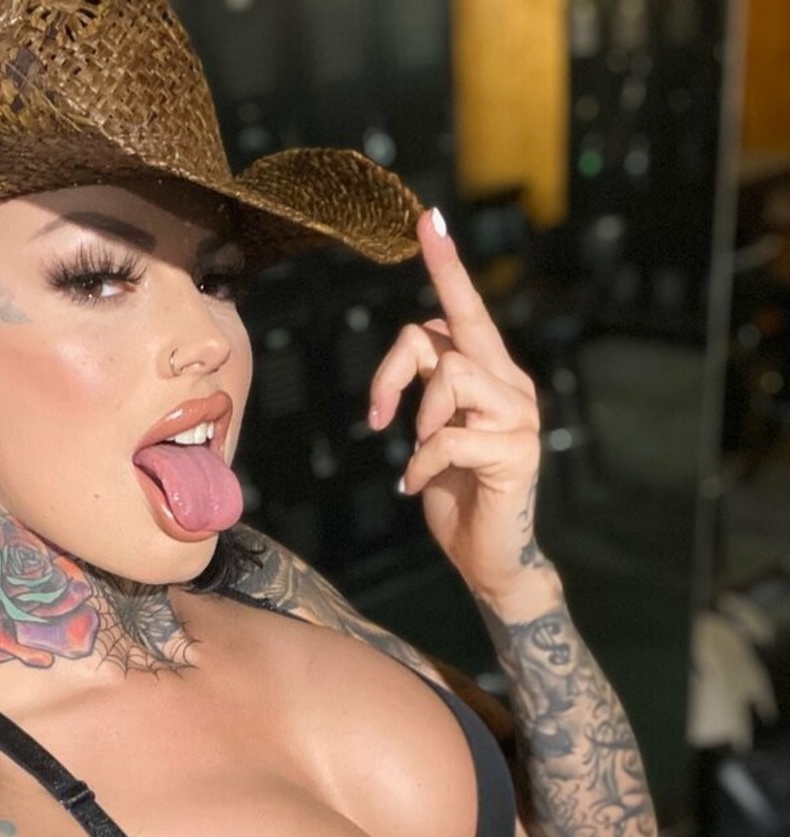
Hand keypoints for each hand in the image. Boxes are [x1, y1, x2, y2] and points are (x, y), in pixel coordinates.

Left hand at [369, 210, 542, 601]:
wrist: (486, 556)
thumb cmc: (453, 492)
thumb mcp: (430, 431)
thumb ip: (428, 387)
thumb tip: (414, 353)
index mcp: (492, 373)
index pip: (464, 312)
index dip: (446, 267)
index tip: (428, 221)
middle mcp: (512, 384)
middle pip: (444, 338)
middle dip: (394, 373)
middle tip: (377, 418)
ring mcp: (519, 416)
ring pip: (452, 378)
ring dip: (419, 423)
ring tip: (417, 458)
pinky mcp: (516, 452)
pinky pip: (448, 438)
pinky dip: (421, 464)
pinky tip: (416, 485)